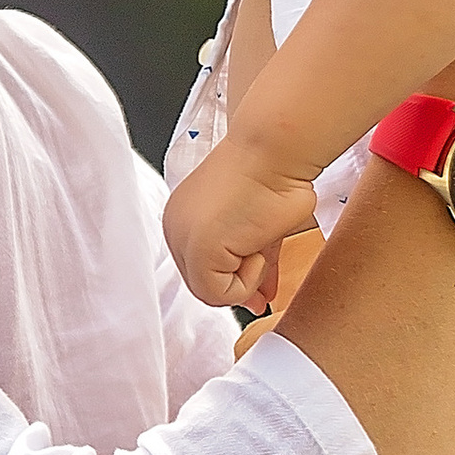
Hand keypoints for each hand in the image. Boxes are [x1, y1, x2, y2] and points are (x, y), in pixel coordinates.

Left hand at [165, 143, 317, 310]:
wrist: (275, 152)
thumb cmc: (273, 177)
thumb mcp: (259, 231)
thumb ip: (251, 265)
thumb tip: (257, 302)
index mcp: (186, 216)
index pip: (206, 266)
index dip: (237, 275)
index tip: (261, 269)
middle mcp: (178, 228)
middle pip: (207, 282)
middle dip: (242, 279)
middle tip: (265, 251)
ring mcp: (182, 240)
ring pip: (213, 293)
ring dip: (249, 275)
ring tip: (260, 237)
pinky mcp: (196, 253)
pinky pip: (222, 295)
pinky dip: (250, 279)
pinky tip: (257, 242)